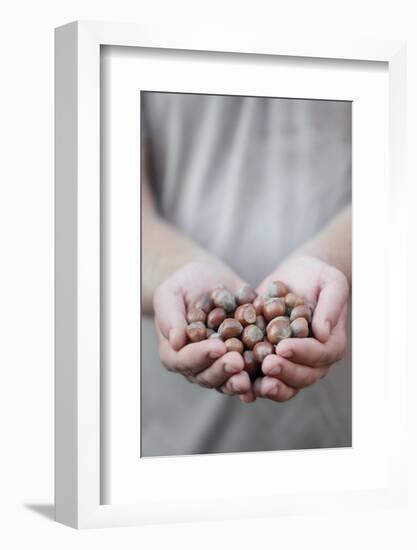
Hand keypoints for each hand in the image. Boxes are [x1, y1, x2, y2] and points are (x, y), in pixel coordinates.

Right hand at [153, 261, 255, 400]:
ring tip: (250, 376)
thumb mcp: (171, 293)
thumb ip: (170, 316)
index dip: (200, 356)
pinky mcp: (243, 361)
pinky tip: (269, 375)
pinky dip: (259, 377)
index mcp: (175, 352)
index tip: (217, 347)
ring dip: (239, 381)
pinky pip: (250, 374)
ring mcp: (221, 366)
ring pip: (228, 381)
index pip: (184, 360)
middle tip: (237, 361)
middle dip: (223, 370)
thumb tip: (176, 341)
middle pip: (207, 376)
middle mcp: (198, 365)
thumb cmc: (184, 285)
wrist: (210, 279)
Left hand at [253, 255, 348, 401]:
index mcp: (331, 343)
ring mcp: (291, 364)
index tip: (283, 347)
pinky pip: (261, 378)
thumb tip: (323, 332)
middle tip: (267, 365)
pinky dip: (251, 384)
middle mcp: (313, 360)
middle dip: (284, 373)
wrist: (295, 276)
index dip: (302, 353)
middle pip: (303, 375)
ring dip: (270, 387)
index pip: (320, 354)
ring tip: (254, 385)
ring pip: (284, 385)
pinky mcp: (269, 360)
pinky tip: (238, 384)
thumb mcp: (331, 282)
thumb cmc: (317, 276)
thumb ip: (331, 305)